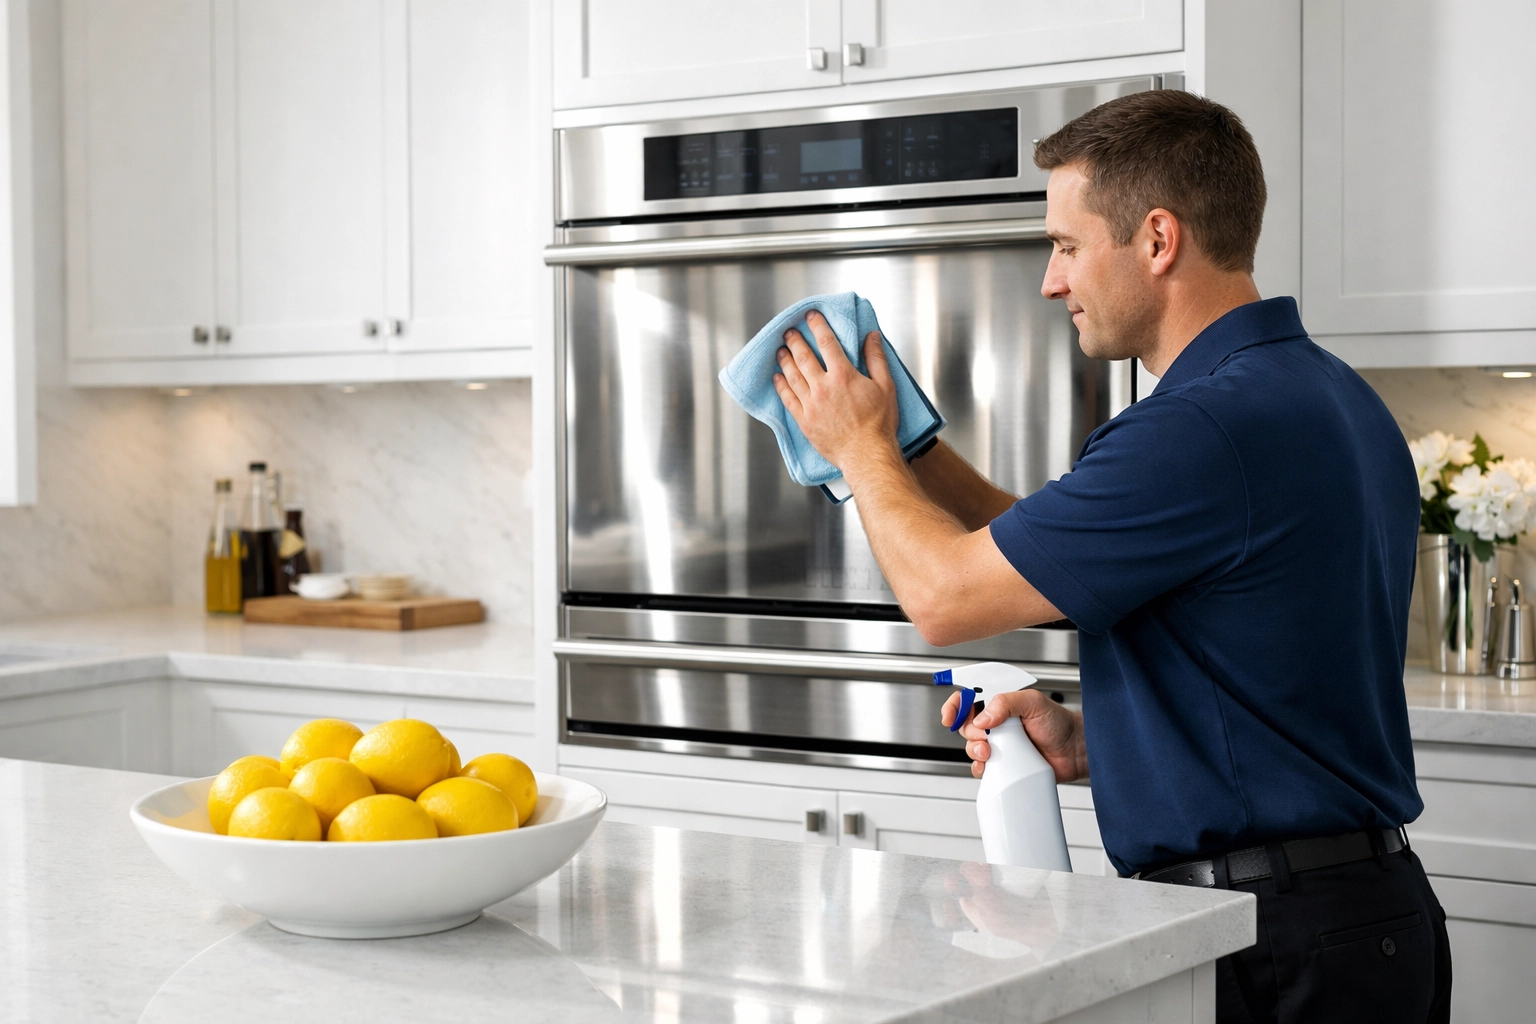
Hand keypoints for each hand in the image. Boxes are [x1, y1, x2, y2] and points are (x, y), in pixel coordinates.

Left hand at [773, 310, 899, 470]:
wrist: (866, 454)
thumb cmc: (878, 424)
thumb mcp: (886, 386)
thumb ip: (877, 359)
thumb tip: (872, 337)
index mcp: (843, 375)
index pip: (827, 343)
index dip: (818, 326)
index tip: (811, 317)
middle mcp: (823, 387)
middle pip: (804, 357)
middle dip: (795, 341)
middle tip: (789, 332)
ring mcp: (811, 404)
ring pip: (792, 376)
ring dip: (785, 360)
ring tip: (780, 350)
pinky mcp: (804, 420)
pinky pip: (788, 398)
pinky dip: (781, 385)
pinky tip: (777, 378)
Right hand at [940, 689, 1087, 782]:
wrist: (1075, 751)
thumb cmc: (1059, 723)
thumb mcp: (1033, 703)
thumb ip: (1007, 702)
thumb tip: (984, 716)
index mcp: (1000, 703)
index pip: (969, 699)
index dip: (955, 706)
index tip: (950, 716)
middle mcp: (997, 723)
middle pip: (966, 726)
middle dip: (970, 733)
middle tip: (985, 737)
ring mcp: (999, 744)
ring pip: (972, 748)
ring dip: (975, 751)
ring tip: (991, 752)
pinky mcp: (1003, 764)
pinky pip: (982, 767)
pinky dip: (981, 768)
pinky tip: (992, 766)